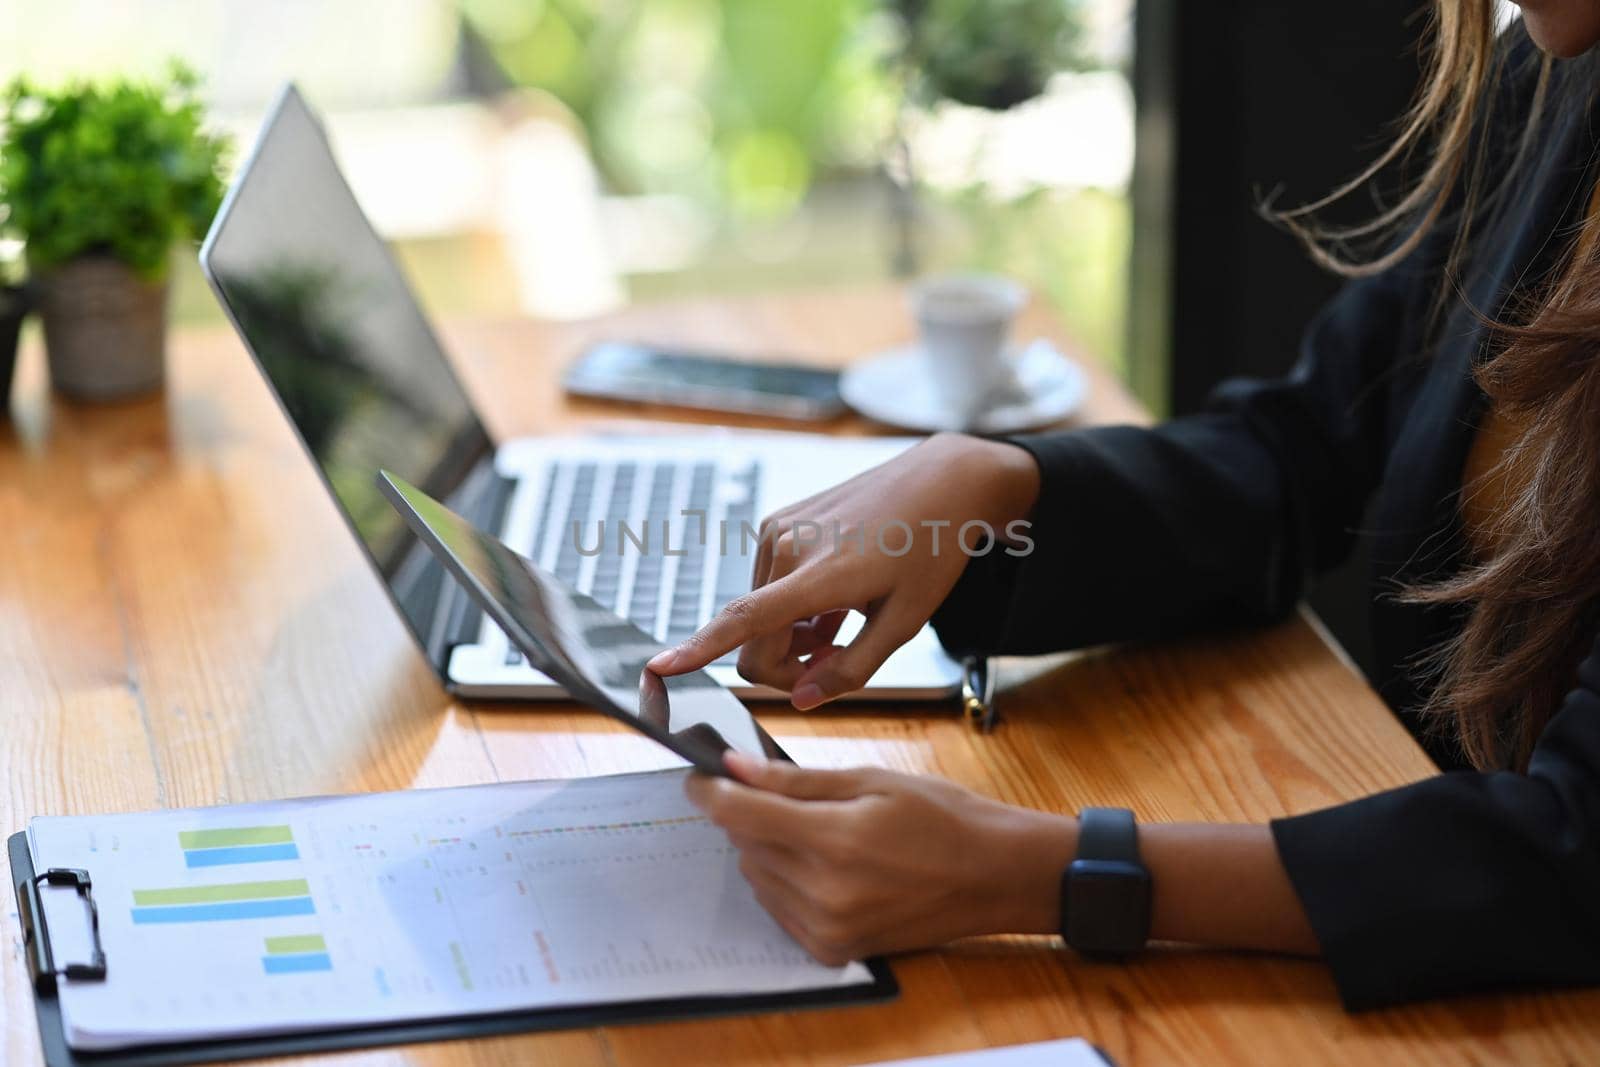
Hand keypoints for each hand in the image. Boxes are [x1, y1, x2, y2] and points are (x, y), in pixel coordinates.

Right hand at [648, 433, 1039, 707]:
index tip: (659, 667)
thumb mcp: (906, 623)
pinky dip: (793, 605)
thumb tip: (802, 699)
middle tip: (836, 659)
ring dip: (794, 633)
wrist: (939, 483)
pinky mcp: (776, 522)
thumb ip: (852, 669)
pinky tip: (834, 594)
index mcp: (820, 574)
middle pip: (754, 640)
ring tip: (845, 614)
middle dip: (787, 664)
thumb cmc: (931, 552)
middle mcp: (786, 547)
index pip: (743, 621)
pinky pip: (766, 587)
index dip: (698, 650)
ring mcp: (777, 530)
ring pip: (759, 616)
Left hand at [686, 751, 1075, 964]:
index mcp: (835, 840)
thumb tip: (736, 768)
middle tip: (785, 796)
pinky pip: (779, 909)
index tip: (697, 775)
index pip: (741, 814)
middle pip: (745, 845)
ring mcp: (829, 926)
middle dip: (751, 814)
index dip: (710, 790)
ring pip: (756, 877)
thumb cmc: (943, 818)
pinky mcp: (834, 948)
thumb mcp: (872, 780)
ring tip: (819, 831)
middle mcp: (825, 891)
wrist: (994, 875)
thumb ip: (797, 780)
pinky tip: (825, 865)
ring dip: (768, 849)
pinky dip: (786, 883)